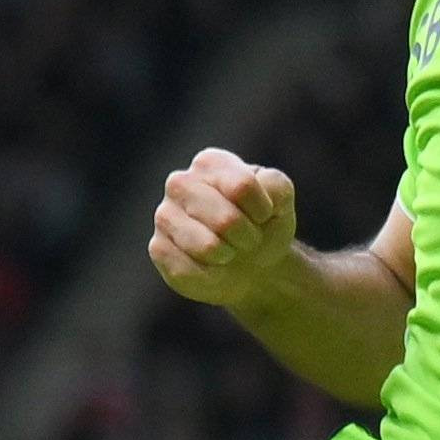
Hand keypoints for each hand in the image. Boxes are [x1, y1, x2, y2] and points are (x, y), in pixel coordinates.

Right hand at [150, 148, 297, 306]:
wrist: (253, 265)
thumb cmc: (264, 225)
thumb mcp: (281, 200)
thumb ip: (276, 186)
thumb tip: (259, 185)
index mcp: (210, 163)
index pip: (242, 187)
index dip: (263, 211)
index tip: (263, 216)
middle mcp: (180, 183)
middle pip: (226, 220)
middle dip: (247, 237)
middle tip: (247, 238)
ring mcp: (165, 216)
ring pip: (208, 247)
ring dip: (229, 256)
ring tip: (228, 251)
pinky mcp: (158, 249)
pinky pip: (190, 270)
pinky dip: (212, 275)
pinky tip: (211, 266)